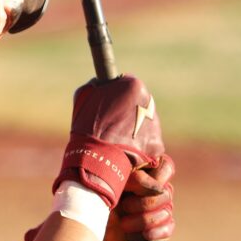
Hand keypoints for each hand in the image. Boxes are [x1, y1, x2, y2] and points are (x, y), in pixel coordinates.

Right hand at [54, 75, 164, 208]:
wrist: (95, 158)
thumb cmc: (86, 126)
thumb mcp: (84, 97)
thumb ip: (96, 85)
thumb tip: (99, 83)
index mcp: (133, 86)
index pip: (130, 84)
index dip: (120, 93)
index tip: (113, 102)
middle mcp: (149, 102)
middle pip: (141, 104)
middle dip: (130, 111)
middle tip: (114, 123)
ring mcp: (155, 125)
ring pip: (146, 124)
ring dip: (135, 129)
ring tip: (117, 139)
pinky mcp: (157, 145)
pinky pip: (148, 143)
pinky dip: (139, 147)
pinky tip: (124, 150)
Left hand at [103, 155, 175, 240]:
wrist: (87, 219)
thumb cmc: (97, 192)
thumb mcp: (112, 178)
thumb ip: (133, 174)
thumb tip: (154, 185)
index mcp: (144, 171)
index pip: (166, 166)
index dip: (158, 175)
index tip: (138, 182)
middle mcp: (154, 188)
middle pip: (166, 193)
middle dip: (145, 203)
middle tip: (124, 206)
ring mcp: (157, 208)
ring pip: (166, 212)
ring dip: (145, 220)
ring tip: (123, 224)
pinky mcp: (155, 226)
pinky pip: (168, 228)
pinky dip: (158, 232)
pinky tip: (146, 234)